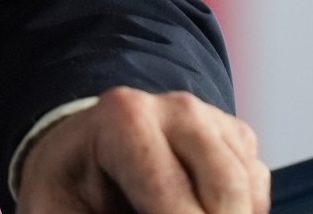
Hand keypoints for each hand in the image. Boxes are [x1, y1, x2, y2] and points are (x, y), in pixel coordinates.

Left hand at [17, 87, 269, 212]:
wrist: (82, 154)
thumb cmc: (67, 187)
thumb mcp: (54, 209)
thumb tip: (129, 211)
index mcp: (123, 120)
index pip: (171, 195)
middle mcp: (176, 108)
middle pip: (225, 188)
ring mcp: (210, 118)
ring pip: (247, 187)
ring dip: (230, 213)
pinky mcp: (234, 136)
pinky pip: (257, 184)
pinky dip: (241, 211)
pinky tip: (201, 212)